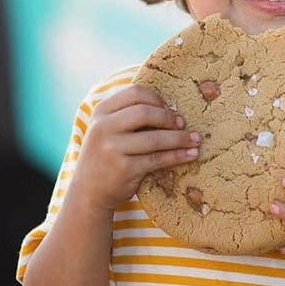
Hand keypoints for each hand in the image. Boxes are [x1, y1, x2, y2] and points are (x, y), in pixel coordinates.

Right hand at [70, 85, 199, 214]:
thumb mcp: (108, 129)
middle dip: (169, 118)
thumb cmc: (106, 155)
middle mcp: (103, 127)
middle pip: (146, 113)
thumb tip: (171, 108)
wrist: (88, 192)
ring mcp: (112, 148)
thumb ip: (129, 114)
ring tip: (195, 139)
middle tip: (183, 124)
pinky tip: (190, 154)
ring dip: (180, 138)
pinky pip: (158, 159)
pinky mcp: (124, 169)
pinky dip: (178, 156)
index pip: (135, 93)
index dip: (157, 99)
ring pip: (155, 138)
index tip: (168, 109)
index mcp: (101, 111)